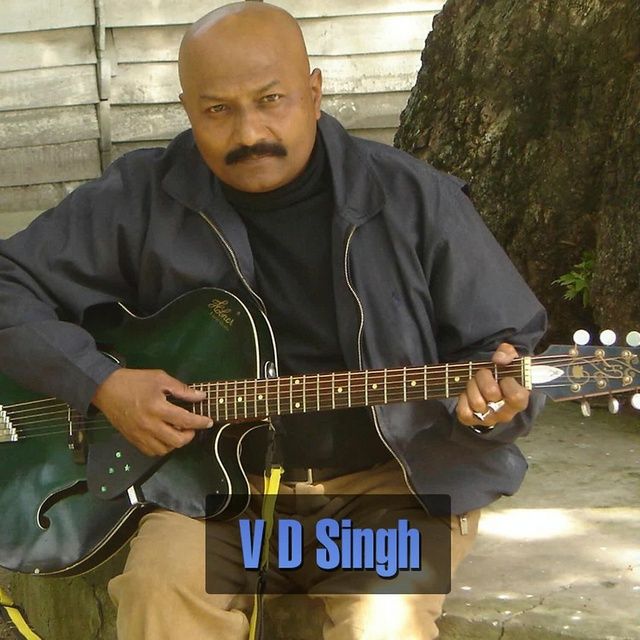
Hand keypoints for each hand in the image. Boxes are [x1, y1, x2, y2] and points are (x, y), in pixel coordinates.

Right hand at [91, 368, 212, 455]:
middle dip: (190, 435)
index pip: (185, 420)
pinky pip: (151, 452)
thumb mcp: (160, 378)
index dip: (200, 422)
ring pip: (165, 450)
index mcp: (157, 407)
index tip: (209, 422)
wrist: (106, 389)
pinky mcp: (132, 440)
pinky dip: (162, 447)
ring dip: (176, 443)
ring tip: (178, 431)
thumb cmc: (135, 381)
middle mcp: (149, 425)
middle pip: (177, 441)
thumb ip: (182, 389)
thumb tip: (201, 396)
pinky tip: (165, 436)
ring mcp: (140, 435)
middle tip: (191, 427)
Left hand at [456, 343, 529, 428]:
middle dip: (483, 377)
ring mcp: (489, 419)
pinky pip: (464, 412)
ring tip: (474, 382)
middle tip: (483, 373)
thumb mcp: (509, 361)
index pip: (516, 396)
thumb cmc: (503, 376)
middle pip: (491, 393)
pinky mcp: (472, 421)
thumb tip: (499, 359)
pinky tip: (467, 393)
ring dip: (472, 386)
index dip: (507, 382)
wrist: (492, 390)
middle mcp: (506, 413)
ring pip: (476, 402)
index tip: (503, 375)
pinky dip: (463, 399)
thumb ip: (508, 354)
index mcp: (520, 400)